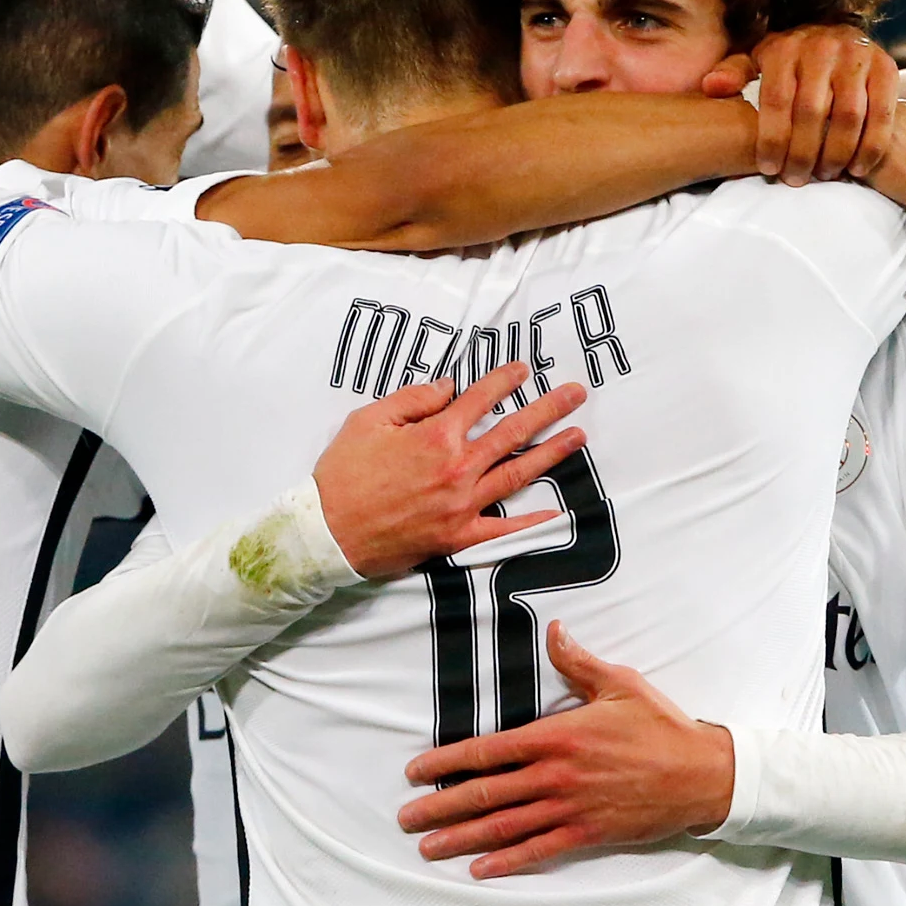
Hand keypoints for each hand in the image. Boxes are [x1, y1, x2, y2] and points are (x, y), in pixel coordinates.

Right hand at [314, 364, 588, 579]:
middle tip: (576, 393)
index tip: (524, 369)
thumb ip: (413, 400)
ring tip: (578, 435)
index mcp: (435, 435)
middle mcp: (456, 467)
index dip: (504, 380)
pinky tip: (556, 513)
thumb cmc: (342, 475)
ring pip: (517, 473)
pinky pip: (503, 531)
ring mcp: (461, 504)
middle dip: (548, 408)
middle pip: (512, 431)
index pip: (480, 399)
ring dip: (551, 452)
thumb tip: (449, 387)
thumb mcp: (368, 420)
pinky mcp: (457, 536)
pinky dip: (531, 523)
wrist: (326, 532)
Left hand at [397, 623, 732, 876]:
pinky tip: (480, 869)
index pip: (487, 751)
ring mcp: (570, 808)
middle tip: (407, 819)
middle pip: (486, 794)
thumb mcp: (620, 683)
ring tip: (429, 848)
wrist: (702, 774)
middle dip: (440, 807)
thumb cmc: (660, 726)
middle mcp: (556, 775)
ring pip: (505, 827)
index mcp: (557, 736)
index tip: (415, 772)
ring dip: (462, 838)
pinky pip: (539, 850)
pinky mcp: (588, 832)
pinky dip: (507, 861)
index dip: (446, 762)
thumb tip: (554, 632)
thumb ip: (578, 661)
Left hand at [703, 27, 897, 184]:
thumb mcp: (758, 61)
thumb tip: (711, 87)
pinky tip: (856, 169)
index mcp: (785, 46)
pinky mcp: (887, 66)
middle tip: (796, 179)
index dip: (773, 139)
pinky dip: (870, 146)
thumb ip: (735, 74)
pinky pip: (882, 114)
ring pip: (849, 115)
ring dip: (836, 153)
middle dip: (803, 153)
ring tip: (825, 175)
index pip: (776, 100)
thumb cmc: (791, 62)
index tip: (770, 169)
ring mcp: (857, 55)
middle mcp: (822, 45)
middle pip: (812, 112)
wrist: (841, 36)